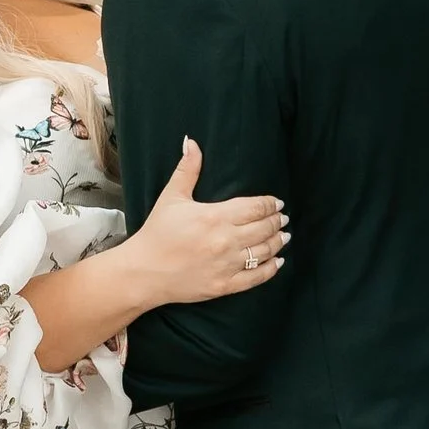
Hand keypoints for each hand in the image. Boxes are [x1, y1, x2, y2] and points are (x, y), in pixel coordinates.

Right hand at [131, 135, 288, 309]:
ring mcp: (227, 264)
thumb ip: (187, 169)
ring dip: (278, 242)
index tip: (277, 203)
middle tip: (283, 218)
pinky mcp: (225, 285)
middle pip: (265, 228)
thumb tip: (192, 142)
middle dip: (277, 221)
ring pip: (264, 251)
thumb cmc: (157, 233)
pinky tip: (278, 261)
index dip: (271, 204)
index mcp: (215, 216)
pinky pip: (256, 277)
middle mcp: (226, 240)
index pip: (256, 207)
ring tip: (283, 236)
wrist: (144, 272)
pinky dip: (271, 268)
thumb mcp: (171, 198)